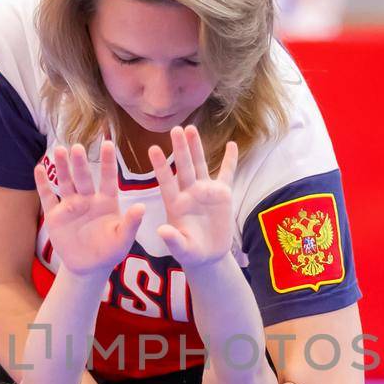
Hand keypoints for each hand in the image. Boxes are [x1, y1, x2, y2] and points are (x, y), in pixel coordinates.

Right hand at [34, 142, 144, 276]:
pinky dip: (42, 184)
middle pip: (83, 177)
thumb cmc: (109, 252)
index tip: (107, 144)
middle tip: (77, 147)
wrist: (88, 268)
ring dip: (62, 167)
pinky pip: (48, 197)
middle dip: (80, 163)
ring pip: (65, 182)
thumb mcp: (123, 239)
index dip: (108, 162)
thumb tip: (142, 207)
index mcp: (107, 202)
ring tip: (60, 150)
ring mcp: (70, 206)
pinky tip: (38, 169)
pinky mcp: (55, 216)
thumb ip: (131, 223)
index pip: (108, 178)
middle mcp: (88, 199)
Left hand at [150, 125, 236, 269]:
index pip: (166, 181)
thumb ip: (172, 239)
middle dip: (180, 149)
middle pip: (184, 167)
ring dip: (197, 147)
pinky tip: (232, 145)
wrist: (209, 255)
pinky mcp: (222, 194)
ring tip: (191, 128)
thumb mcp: (182, 249)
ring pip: (200, 165)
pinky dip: (230, 160)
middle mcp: (189, 193)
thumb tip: (161, 230)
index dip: (160, 166)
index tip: (152, 149)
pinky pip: (227, 173)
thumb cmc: (191, 253)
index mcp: (175, 204)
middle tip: (175, 129)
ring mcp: (205, 192)